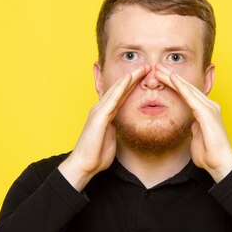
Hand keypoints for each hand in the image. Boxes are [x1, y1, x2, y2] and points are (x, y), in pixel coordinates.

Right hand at [58, 65, 149, 190]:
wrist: (84, 165)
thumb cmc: (96, 155)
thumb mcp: (110, 138)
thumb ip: (115, 129)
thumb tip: (121, 126)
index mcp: (105, 114)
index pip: (121, 96)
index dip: (133, 85)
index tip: (145, 77)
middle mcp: (101, 109)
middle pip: (119, 89)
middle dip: (133, 77)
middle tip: (147, 66)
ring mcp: (98, 111)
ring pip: (116, 90)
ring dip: (129, 78)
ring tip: (142, 68)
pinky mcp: (99, 117)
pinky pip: (112, 99)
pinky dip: (121, 88)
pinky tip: (129, 80)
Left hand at [154, 64, 231, 182]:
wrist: (221, 164)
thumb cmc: (210, 155)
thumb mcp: (197, 138)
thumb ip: (194, 129)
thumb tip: (191, 125)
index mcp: (206, 112)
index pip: (187, 95)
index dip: (174, 85)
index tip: (161, 78)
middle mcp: (210, 106)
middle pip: (187, 88)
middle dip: (171, 77)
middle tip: (157, 67)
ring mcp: (210, 108)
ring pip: (188, 89)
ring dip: (173, 78)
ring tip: (159, 70)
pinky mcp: (207, 113)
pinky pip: (191, 97)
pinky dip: (181, 87)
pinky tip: (172, 79)